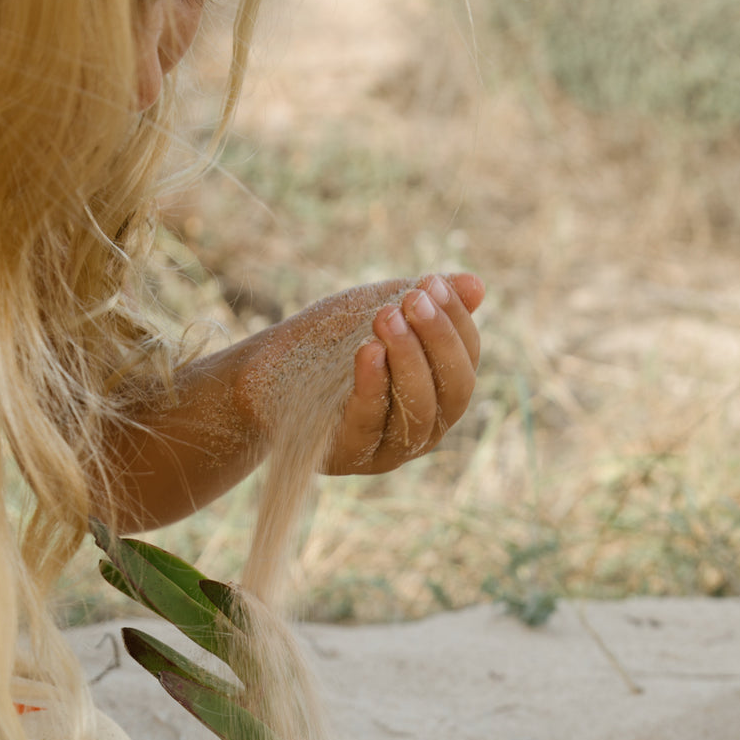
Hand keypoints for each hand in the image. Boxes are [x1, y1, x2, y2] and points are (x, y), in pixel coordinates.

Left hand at [327, 272, 483, 474]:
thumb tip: (477, 285)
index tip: (432, 283)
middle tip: (413, 299)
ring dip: (408, 361)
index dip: (457, 322)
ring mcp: (390, 450)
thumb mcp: (378, 311)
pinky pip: (370, 425)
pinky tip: (369, 351)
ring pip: (418, 414)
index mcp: (439, 395)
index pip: (467, 361)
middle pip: (455, 393)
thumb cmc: (328, 343)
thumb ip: (425, 303)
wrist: (263, 375)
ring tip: (388, 317)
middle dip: (438, 341)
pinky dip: (373, 387)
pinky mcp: (350, 456)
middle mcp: (424, 428)